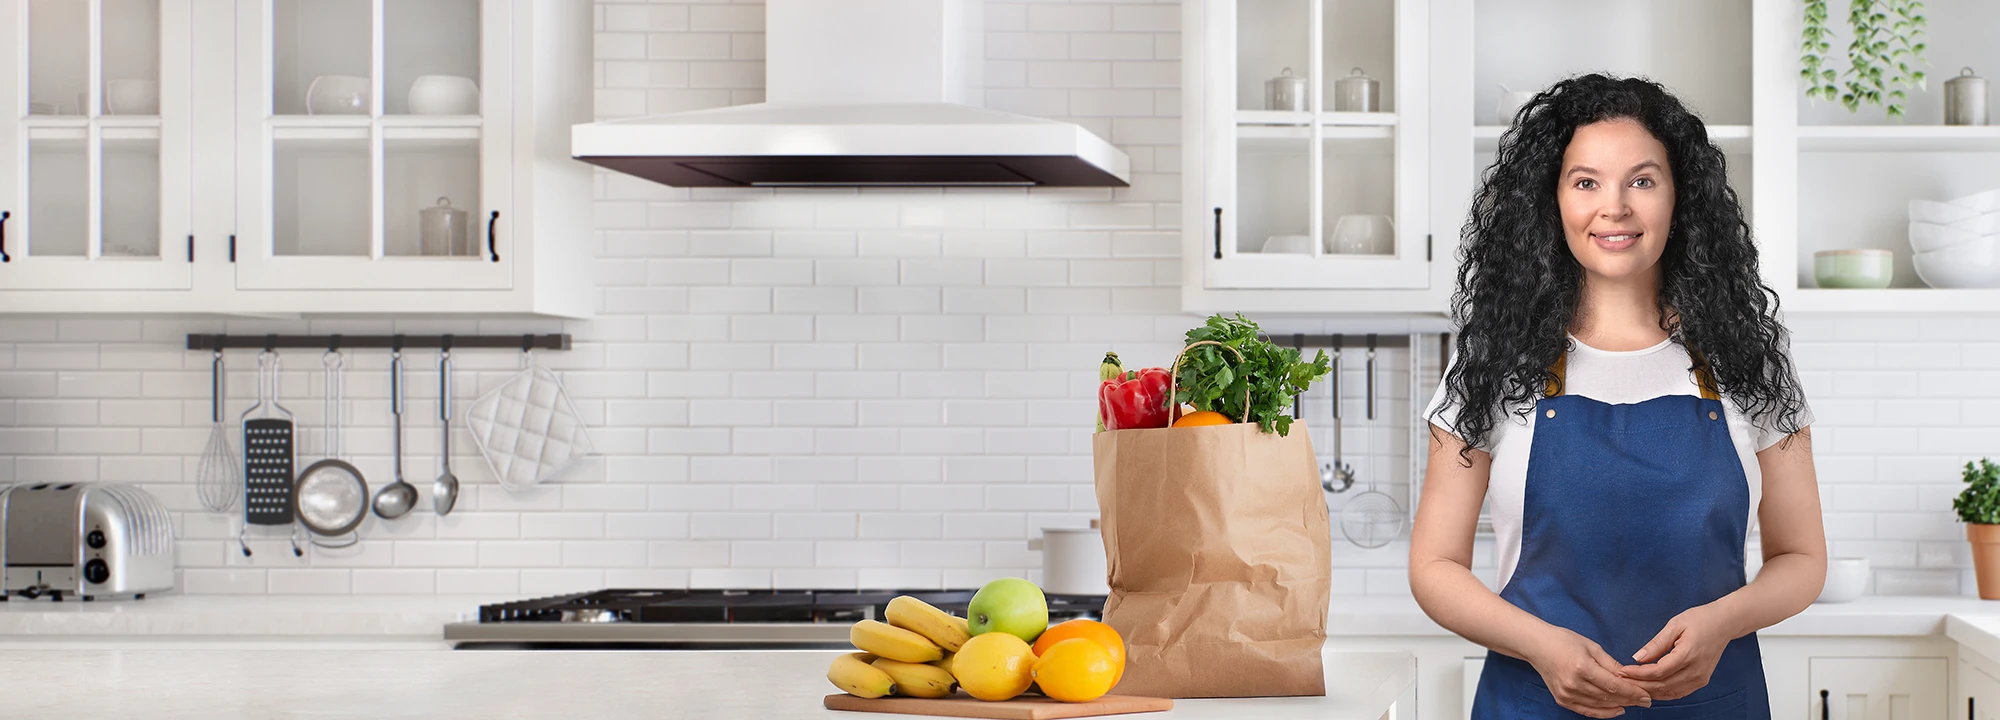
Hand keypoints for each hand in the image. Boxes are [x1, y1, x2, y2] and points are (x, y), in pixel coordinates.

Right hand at [1526, 626, 1652, 717]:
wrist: (1537, 646)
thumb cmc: (1563, 641)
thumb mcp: (1591, 647)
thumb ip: (1611, 664)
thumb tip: (1630, 677)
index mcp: (1582, 667)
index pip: (1614, 685)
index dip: (1632, 692)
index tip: (1647, 695)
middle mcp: (1573, 684)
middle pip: (1609, 697)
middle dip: (1630, 700)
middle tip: (1646, 701)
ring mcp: (1566, 694)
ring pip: (1600, 706)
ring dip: (1619, 706)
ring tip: (1634, 704)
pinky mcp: (1562, 700)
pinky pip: (1587, 711)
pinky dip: (1603, 713)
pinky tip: (1617, 710)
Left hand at [1620, 605, 1734, 700]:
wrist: (1724, 624)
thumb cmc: (1701, 620)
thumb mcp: (1675, 625)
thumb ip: (1656, 644)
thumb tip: (1637, 657)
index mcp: (1688, 655)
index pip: (1658, 672)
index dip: (1638, 674)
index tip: (1622, 671)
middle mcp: (1696, 671)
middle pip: (1662, 686)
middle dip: (1639, 685)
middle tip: (1621, 681)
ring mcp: (1700, 678)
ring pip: (1670, 693)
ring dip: (1649, 692)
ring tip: (1632, 686)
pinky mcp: (1701, 681)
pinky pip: (1679, 692)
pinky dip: (1662, 693)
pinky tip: (1649, 688)